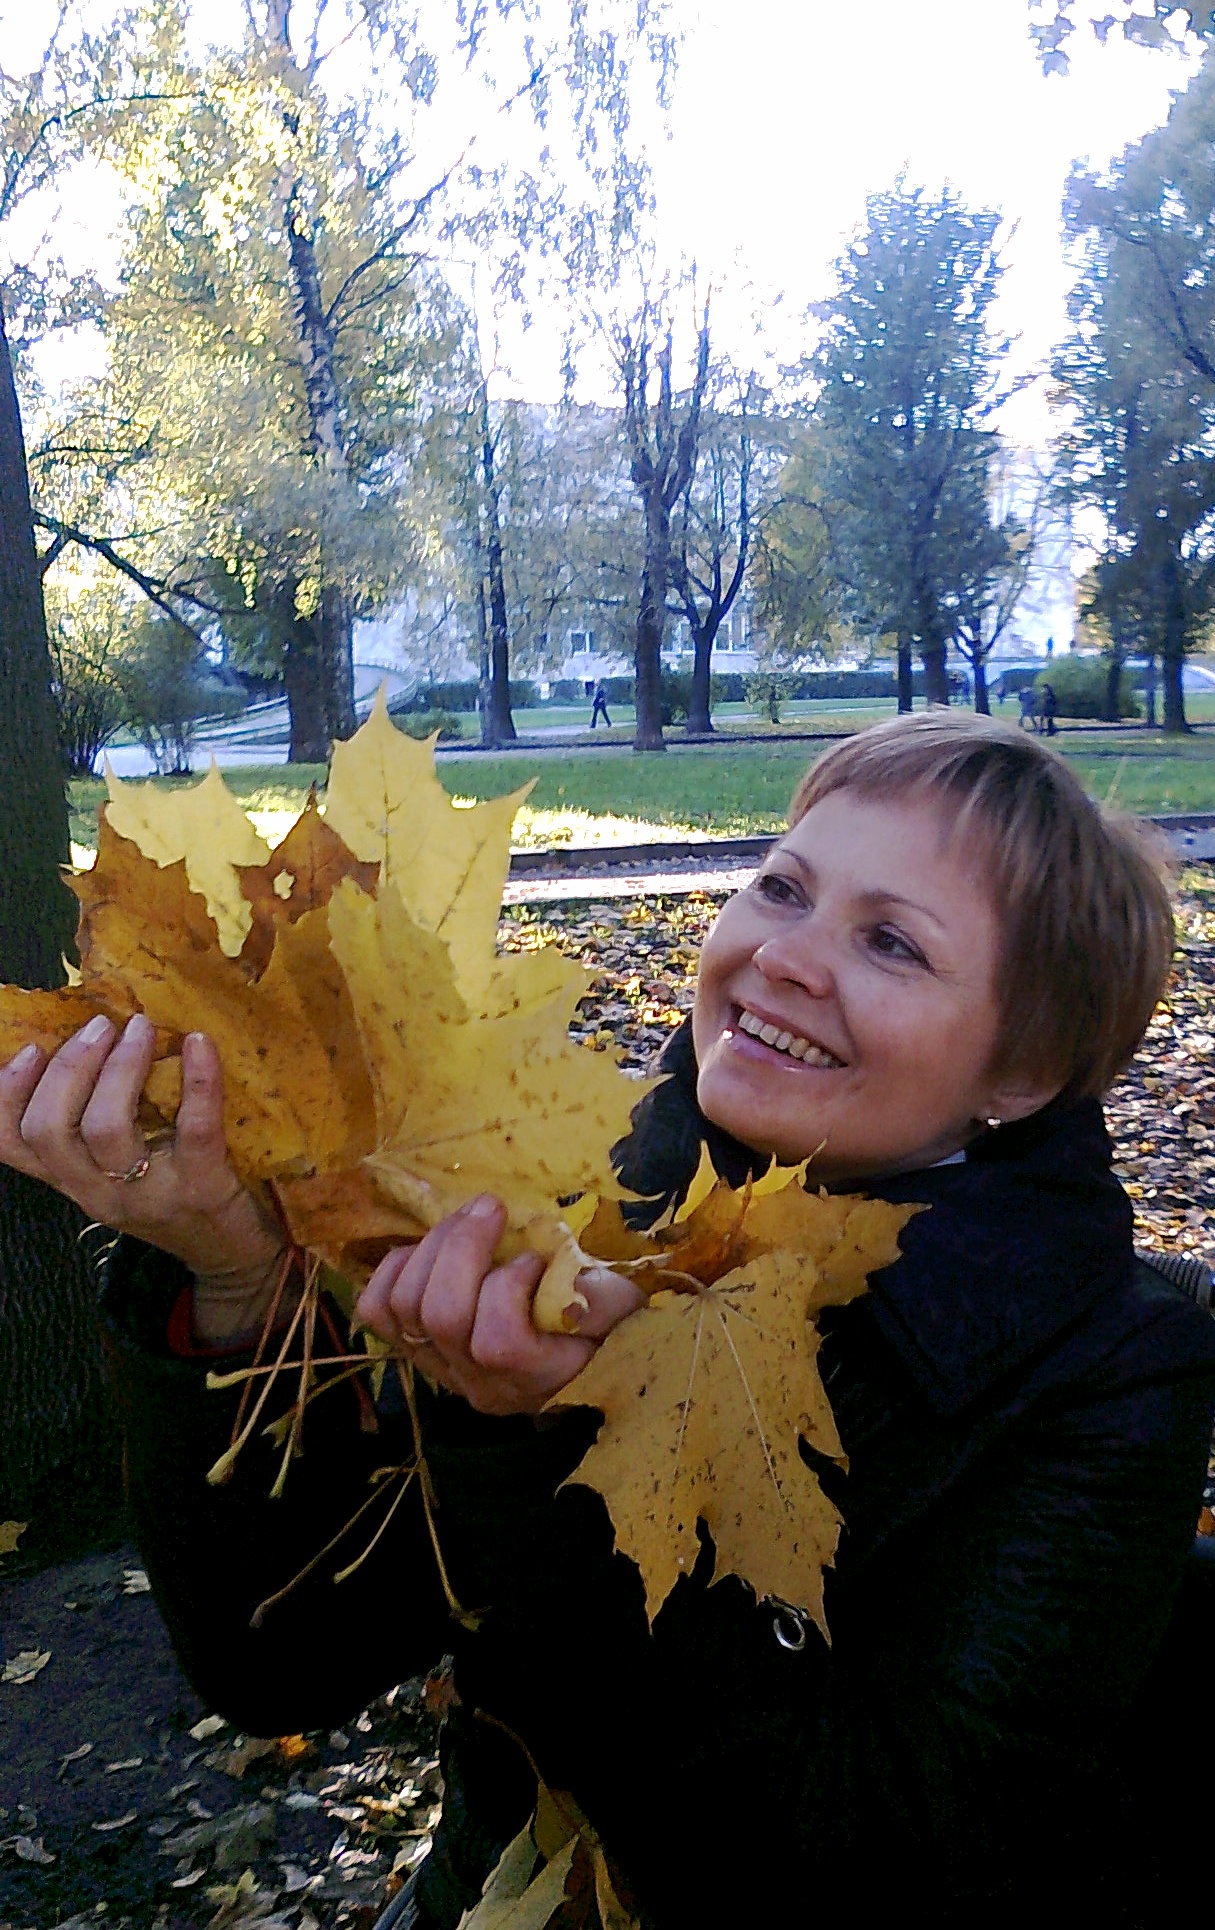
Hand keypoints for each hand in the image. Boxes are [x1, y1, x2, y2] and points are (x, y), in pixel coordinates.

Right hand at [0, 1016, 285, 1340]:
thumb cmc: (172, 1197)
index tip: (29, 1050)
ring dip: (119, 1068)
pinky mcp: (202, 1188)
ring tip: (140, 1029)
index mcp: (73, 1181)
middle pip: (49, 1131)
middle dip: (69, 1068)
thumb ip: (91, 1127)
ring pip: (105, 1129)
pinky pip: (194, 1128)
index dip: (6, 1094)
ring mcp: (149, 1193)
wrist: (231, 1255)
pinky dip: (198, 1080)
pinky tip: (200, 1044)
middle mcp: (99, 1192)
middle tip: (100, 1026)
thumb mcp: (117, 1173)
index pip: (10, 1144)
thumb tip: (83, 1044)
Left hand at [355, 1194, 642, 1415]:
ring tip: (465, 1220)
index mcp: (533, 1377)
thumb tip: (568, 1269)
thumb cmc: (600, 1330)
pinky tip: (430, 1249)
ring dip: (432, 1247)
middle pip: (442, 1316)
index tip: (537, 1259)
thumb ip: (602, 1294)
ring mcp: (441, 1369)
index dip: (511, 1285)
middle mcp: (479, 1383)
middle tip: (490, 1208)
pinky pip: (377, 1310)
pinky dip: (396, 1268)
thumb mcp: (620, 1313)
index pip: (497, 1342)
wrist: (570, 1366)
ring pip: (405, 1306)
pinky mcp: (415, 1349)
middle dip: (462, 1246)